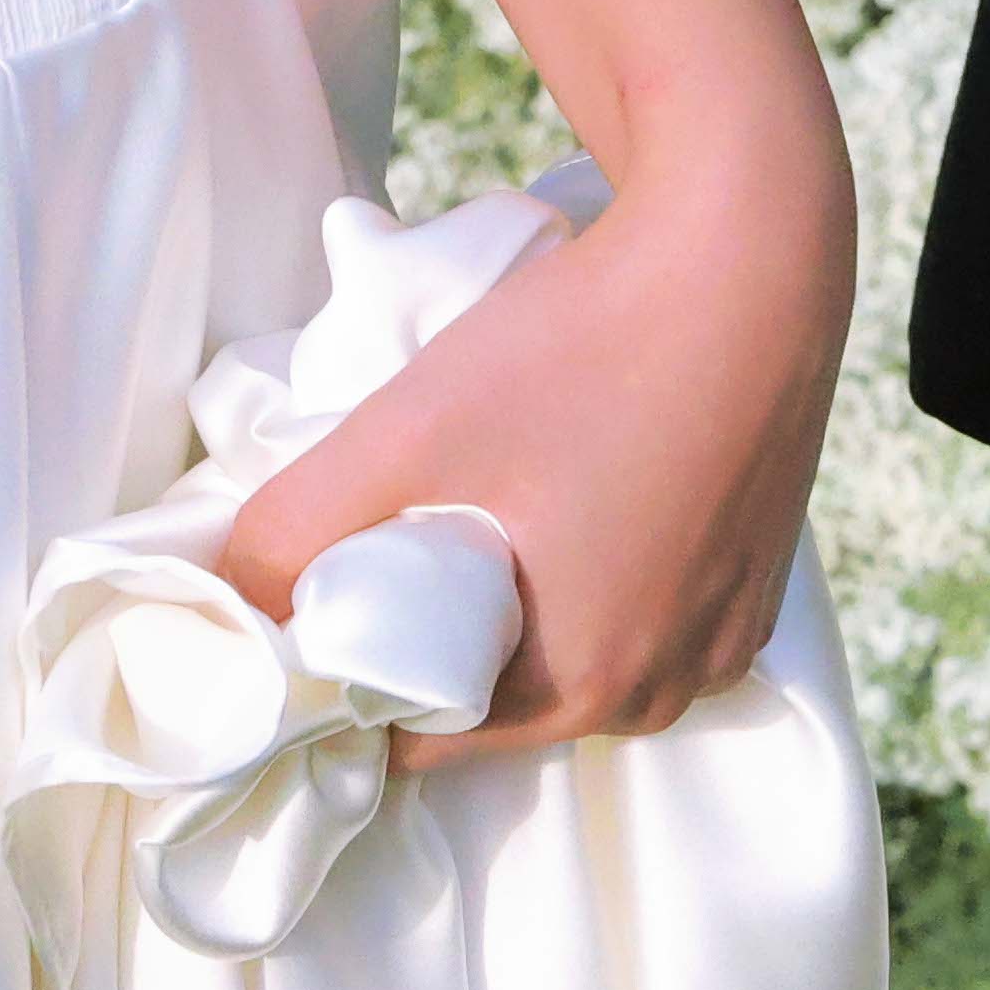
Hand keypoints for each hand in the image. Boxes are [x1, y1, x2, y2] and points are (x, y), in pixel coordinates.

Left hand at [215, 138, 856, 762]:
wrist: (754, 253)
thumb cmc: (583, 346)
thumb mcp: (406, 435)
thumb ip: (293, 532)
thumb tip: (228, 597)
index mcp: (585, 687)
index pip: (426, 737)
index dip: (364, 672)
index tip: (340, 588)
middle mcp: (671, 689)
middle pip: (505, 705)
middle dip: (445, 641)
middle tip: (411, 526)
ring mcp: (728, 639)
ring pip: (581, 661)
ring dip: (527, 611)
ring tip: (495, 502)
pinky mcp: (761, 583)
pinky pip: (650, 619)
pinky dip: (603, 580)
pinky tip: (579, 491)